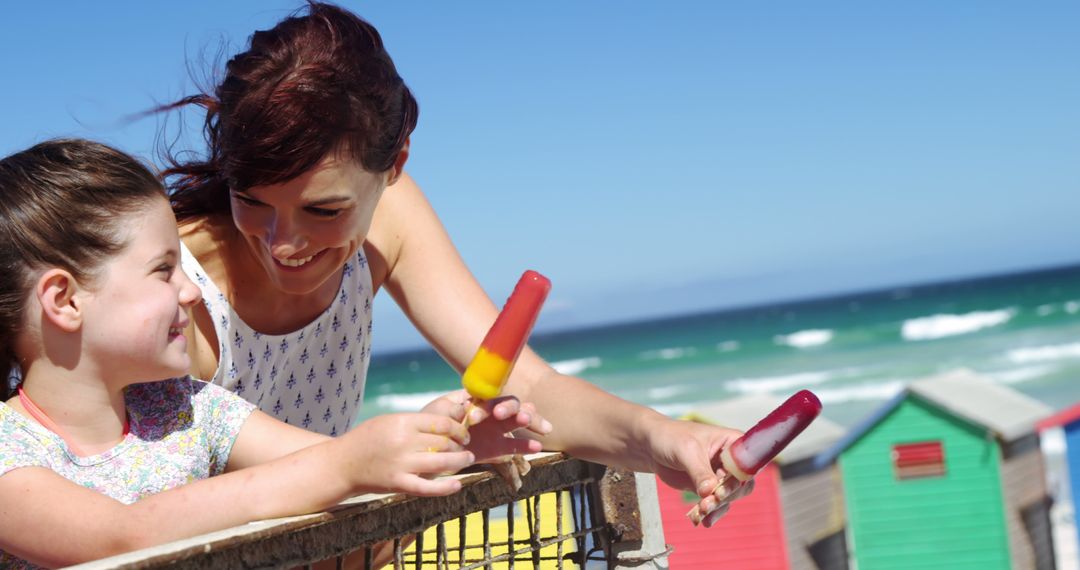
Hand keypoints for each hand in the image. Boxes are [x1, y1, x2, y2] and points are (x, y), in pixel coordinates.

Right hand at [340, 412, 474, 495]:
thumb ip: (416, 422)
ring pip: (442, 462)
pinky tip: (457, 484)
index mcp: (403, 422)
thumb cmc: (368, 439)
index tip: (463, 432)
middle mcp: (404, 442)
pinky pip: (427, 488)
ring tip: (467, 458)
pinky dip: (445, 487)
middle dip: (460, 444)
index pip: (442, 423)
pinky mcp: (398, 484)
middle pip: (444, 441)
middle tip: (465, 446)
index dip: (458, 427)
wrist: (343, 463)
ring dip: (460, 461)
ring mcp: (401, 464)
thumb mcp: (390, 420)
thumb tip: (448, 422)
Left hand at [421, 389, 549, 461]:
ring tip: (539, 428)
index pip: (490, 397)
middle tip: (520, 418)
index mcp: (477, 400)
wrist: (428, 451)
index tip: (473, 419)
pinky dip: (527, 446)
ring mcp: (497, 429)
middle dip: (516, 410)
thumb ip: (450, 410)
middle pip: (513, 404)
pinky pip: (516, 446)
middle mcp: (491, 411)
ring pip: (520, 420)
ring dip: (529, 420)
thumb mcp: (436, 415)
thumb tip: (464, 408)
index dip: (488, 406)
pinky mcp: (498, 448)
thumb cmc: (431, 426)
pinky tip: (537, 447)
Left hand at [643, 416, 752, 527]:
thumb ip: (700, 471)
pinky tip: (702, 519)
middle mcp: (731, 460)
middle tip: (708, 503)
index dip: (737, 479)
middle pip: (741, 484)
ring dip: (716, 507)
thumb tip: (710, 491)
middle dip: (725, 497)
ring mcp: (721, 476)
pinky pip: (716, 505)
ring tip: (701, 512)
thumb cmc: (671, 438)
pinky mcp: (709, 489)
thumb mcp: (686, 451)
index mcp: (733, 442)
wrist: (651, 447)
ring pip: (728, 498)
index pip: (746, 463)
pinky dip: (710, 513)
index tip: (721, 490)